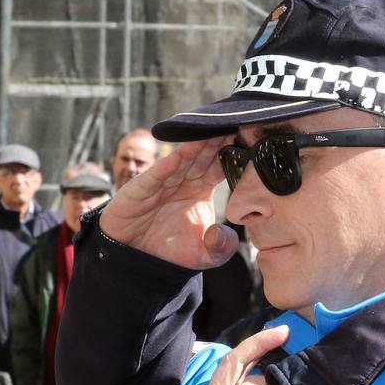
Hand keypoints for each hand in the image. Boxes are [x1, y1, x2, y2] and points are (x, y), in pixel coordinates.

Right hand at [98, 136, 239, 269]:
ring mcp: (160, 184)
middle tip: (232, 123)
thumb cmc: (170, 253)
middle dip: (215, 142)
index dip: (230, 154)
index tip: (247, 139)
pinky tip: (177, 157)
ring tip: (209, 132)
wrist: (137, 262)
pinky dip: (165, 167)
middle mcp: (181, 183)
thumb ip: (223, 247)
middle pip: (202, 158)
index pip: (218, 167)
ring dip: (194, 148)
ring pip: (180, 162)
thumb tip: (224, 233)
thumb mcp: (206, 255)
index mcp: (200, 190)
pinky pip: (154, 178)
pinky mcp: (139, 192)